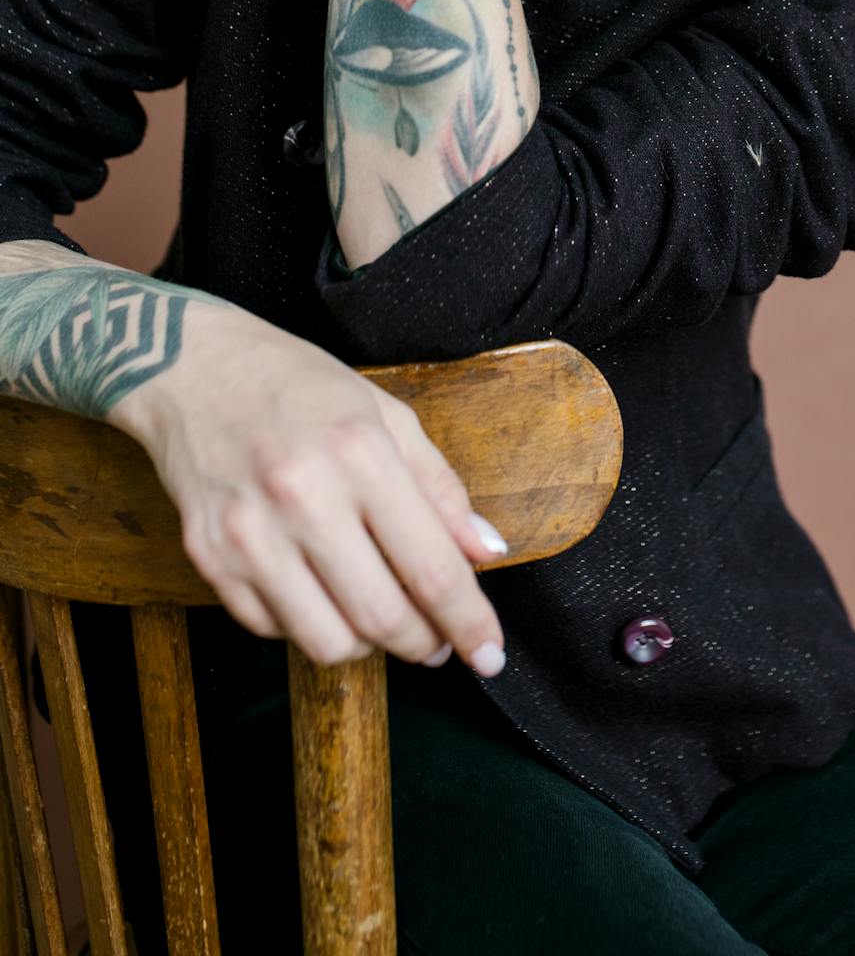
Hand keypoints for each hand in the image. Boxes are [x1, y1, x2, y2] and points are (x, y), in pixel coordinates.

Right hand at [118, 301, 507, 675]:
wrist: (195, 369)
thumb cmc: (300, 386)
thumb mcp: (386, 415)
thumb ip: (441, 488)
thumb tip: (487, 552)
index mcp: (361, 454)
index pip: (432, 568)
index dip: (470, 623)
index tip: (489, 655)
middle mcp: (304, 498)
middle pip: (382, 618)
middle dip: (424, 644)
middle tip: (438, 641)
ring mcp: (250, 534)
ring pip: (326, 641)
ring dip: (367, 644)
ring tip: (379, 615)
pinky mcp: (209, 558)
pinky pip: (273, 629)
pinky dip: (309, 624)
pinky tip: (321, 591)